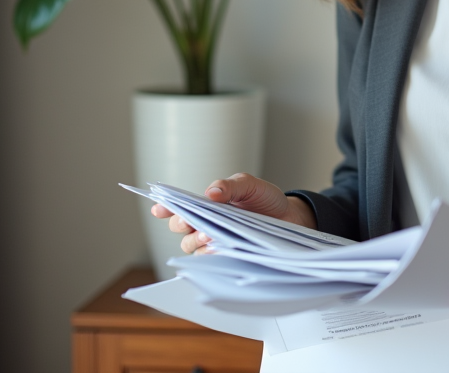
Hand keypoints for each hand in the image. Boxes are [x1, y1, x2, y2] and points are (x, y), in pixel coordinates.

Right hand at [149, 172, 317, 254]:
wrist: (289, 218)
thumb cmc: (265, 199)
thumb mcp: (250, 185)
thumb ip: (230, 186)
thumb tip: (211, 193)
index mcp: (207, 204)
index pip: (179, 207)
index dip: (165, 208)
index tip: (159, 209)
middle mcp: (205, 224)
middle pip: (180, 229)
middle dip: (183, 225)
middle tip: (192, 224)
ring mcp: (214, 242)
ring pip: (192, 247)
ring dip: (197, 242)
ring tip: (210, 237)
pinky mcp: (227, 257)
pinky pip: (210, 262)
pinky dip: (211, 256)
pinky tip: (219, 252)